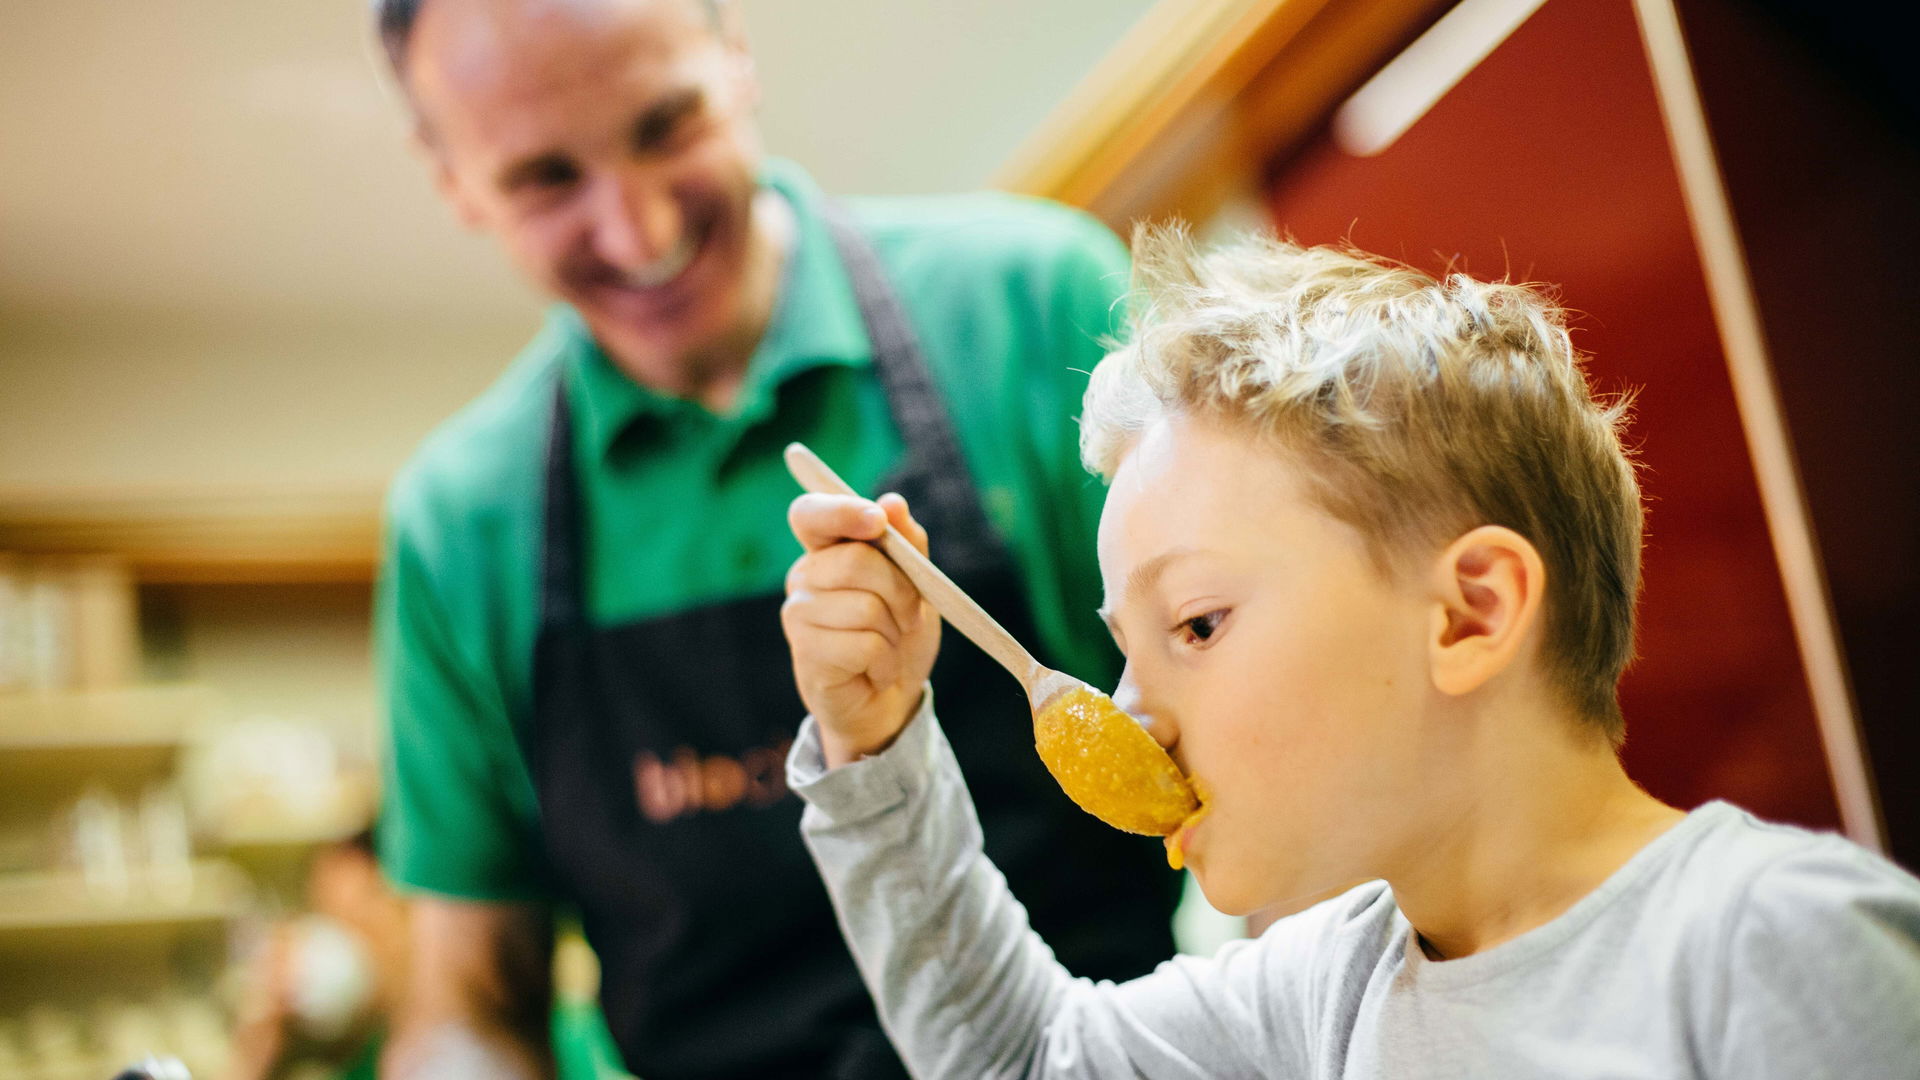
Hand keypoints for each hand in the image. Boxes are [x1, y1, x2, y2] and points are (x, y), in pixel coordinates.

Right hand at [782, 492, 940, 766]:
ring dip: (895, 632)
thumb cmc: (899, 635)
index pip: (810, 514)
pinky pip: (865, 645)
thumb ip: (907, 545)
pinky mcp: (806, 653)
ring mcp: (799, 615)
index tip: (877, 521)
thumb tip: (893, 502)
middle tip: (910, 615)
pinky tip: (876, 671)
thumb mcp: (916, 585)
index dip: (840, 510)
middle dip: (901, 589)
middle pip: (856, 560)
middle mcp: (804, 576)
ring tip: (889, 647)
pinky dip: (886, 661)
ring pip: (866, 606)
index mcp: (826, 550)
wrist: (889, 700)